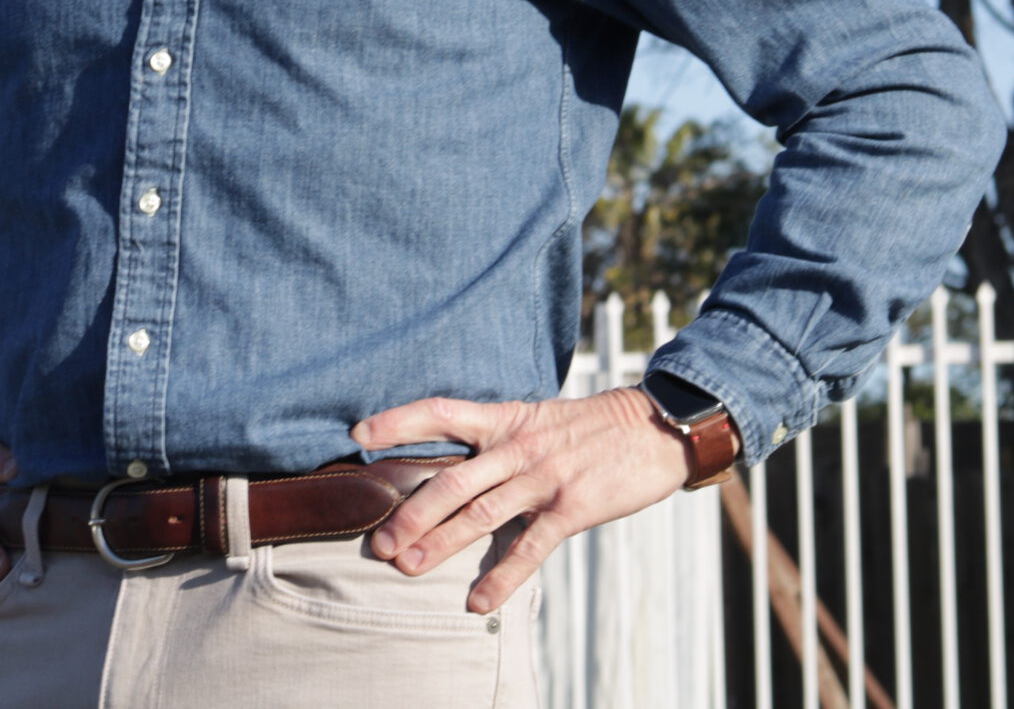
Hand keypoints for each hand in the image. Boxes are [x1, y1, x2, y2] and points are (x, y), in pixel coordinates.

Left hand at [352, 385, 688, 614]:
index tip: (358, 436)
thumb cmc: (589, 426)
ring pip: (481, 516)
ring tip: (407, 566)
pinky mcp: (570, 510)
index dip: (397, 422)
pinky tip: (478, 600)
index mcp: (503, 420)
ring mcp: (543, 480)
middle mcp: (516, 448)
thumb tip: (451, 461)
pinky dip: (502, 578)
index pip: (439, 412)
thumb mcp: (535, 418)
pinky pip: (529, 549)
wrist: (655, 428)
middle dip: (410, 514)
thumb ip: (496, 438)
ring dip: (441, 544)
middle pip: (451, 482)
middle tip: (378, 541)